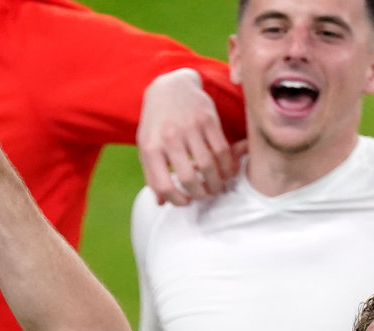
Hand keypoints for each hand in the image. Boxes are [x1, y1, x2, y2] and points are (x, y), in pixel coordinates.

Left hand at [139, 68, 238, 206]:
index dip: (178, 200)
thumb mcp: (146, 145)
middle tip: (205, 195)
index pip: (164, 186)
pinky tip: (226, 171)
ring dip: (216, 183)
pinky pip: (222, 150)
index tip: (186, 201)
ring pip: (208, 166)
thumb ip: (152, 174)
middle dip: (200, 194)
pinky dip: (227, 166)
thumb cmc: (157, 121)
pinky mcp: (208, 119)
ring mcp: (189, 127)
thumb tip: (161, 202)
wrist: (170, 86)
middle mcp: (169, 138)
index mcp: (151, 147)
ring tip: (217, 186)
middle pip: (189, 179)